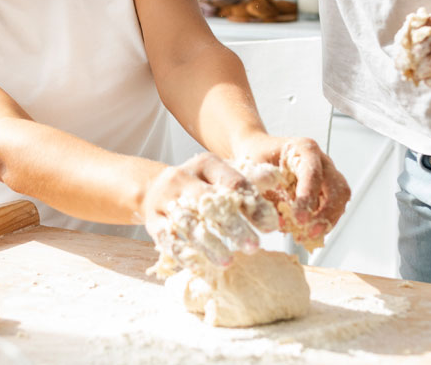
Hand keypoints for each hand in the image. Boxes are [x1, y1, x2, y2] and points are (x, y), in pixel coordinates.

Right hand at [142, 152, 261, 269]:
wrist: (153, 188)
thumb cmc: (198, 184)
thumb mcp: (222, 174)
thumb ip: (249, 178)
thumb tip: (277, 178)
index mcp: (205, 164)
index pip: (232, 182)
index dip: (252, 204)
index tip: (270, 226)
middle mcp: (182, 178)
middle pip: (210, 201)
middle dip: (233, 225)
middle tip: (254, 247)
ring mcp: (165, 199)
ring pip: (188, 222)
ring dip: (209, 243)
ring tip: (228, 261)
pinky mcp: (153, 221)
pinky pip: (167, 238)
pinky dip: (184, 254)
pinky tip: (200, 267)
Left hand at [235, 134, 349, 243]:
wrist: (256, 153)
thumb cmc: (256, 158)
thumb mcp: (255, 173)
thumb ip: (268, 196)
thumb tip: (281, 223)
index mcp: (303, 149)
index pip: (313, 173)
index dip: (308, 197)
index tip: (299, 218)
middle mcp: (320, 161)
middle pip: (337, 187)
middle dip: (326, 214)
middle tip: (310, 233)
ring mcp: (326, 176)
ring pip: (340, 200)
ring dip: (326, 221)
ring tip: (305, 237)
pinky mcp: (325, 190)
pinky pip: (332, 209)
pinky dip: (321, 223)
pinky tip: (305, 234)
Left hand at [400, 12, 430, 85]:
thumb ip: (419, 27)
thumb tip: (400, 43)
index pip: (412, 36)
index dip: (402, 49)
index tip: (398, 57)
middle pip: (420, 51)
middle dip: (409, 63)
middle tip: (404, 70)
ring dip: (420, 73)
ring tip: (416, 76)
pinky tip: (428, 81)